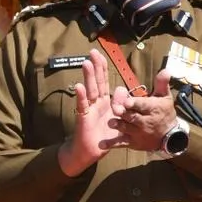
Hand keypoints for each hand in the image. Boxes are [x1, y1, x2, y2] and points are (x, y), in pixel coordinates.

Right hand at [58, 49, 127, 175]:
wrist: (92, 150)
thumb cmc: (105, 135)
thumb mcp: (119, 119)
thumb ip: (122, 104)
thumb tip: (122, 89)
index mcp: (106, 101)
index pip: (104, 81)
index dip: (103, 69)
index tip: (101, 55)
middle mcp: (97, 102)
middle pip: (96, 81)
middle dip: (95, 67)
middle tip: (93, 51)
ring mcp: (89, 109)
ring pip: (90, 90)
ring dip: (88, 77)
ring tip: (86, 63)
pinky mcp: (84, 118)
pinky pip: (82, 106)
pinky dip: (81, 96)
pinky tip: (79, 86)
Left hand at [108, 68, 177, 150]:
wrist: (169, 137)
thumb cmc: (165, 113)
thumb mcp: (165, 98)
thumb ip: (161, 84)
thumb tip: (165, 70)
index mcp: (152, 109)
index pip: (143, 105)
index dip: (135, 103)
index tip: (127, 101)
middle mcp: (145, 122)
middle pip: (132, 116)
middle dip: (123, 112)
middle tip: (115, 108)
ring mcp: (137, 133)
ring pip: (125, 128)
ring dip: (118, 125)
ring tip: (111, 123)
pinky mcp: (132, 142)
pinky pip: (121, 143)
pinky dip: (111, 144)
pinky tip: (101, 144)